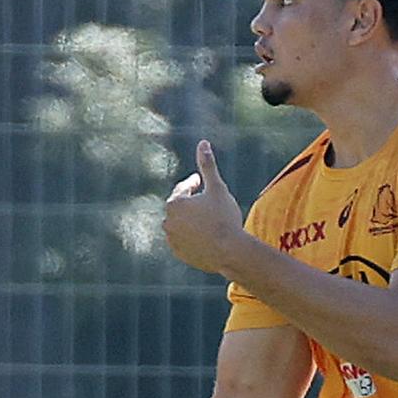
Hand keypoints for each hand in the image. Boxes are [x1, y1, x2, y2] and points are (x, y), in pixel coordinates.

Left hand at [164, 140, 246, 274]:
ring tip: (204, 219)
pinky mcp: (180, 254)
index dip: (193, 183)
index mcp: (174, 204)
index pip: (183, 189)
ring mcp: (172, 240)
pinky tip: (204, 235)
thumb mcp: (217, 188)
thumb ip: (207, 165)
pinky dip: (191, 236)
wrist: (229, 251)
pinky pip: (185, 241)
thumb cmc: (224, 216)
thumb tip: (202, 143)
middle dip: (190, 202)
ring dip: (190, 220)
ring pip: (181, 225)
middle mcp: (168, 222)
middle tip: (202, 199)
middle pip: (180, 207)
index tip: (199, 180)